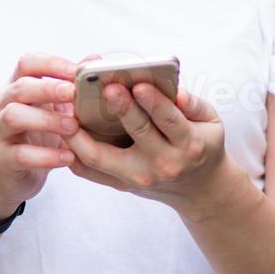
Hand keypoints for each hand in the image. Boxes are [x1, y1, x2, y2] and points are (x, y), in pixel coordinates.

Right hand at [0, 53, 78, 221]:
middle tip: (74, 94)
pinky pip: (21, 154)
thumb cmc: (39, 134)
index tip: (78, 72)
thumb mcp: (55, 108)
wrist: (14, 174)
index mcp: (17, 86)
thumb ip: (71, 85)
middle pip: (20, 87)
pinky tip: (68, 157)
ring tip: (73, 127)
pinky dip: (46, 155)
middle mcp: (3, 104)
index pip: (27, 63)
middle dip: (49, 89)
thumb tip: (94, 59)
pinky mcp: (3, 157)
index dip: (52, 64)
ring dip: (47, 120)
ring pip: (14, 116)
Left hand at [63, 77, 227, 214]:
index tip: (138, 84)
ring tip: (68, 105)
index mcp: (188, 145)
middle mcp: (162, 164)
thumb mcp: (211, 122)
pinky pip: (89, 170)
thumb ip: (194, 104)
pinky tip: (63, 127)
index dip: (154, 102)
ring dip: (80, 131)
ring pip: (101, 157)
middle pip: (136, 134)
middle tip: (106, 86)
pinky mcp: (120, 185)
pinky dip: (72, 149)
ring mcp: (138, 178)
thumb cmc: (202, 143)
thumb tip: (177, 92)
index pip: (169, 121)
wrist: (199, 189)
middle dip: (121, 108)